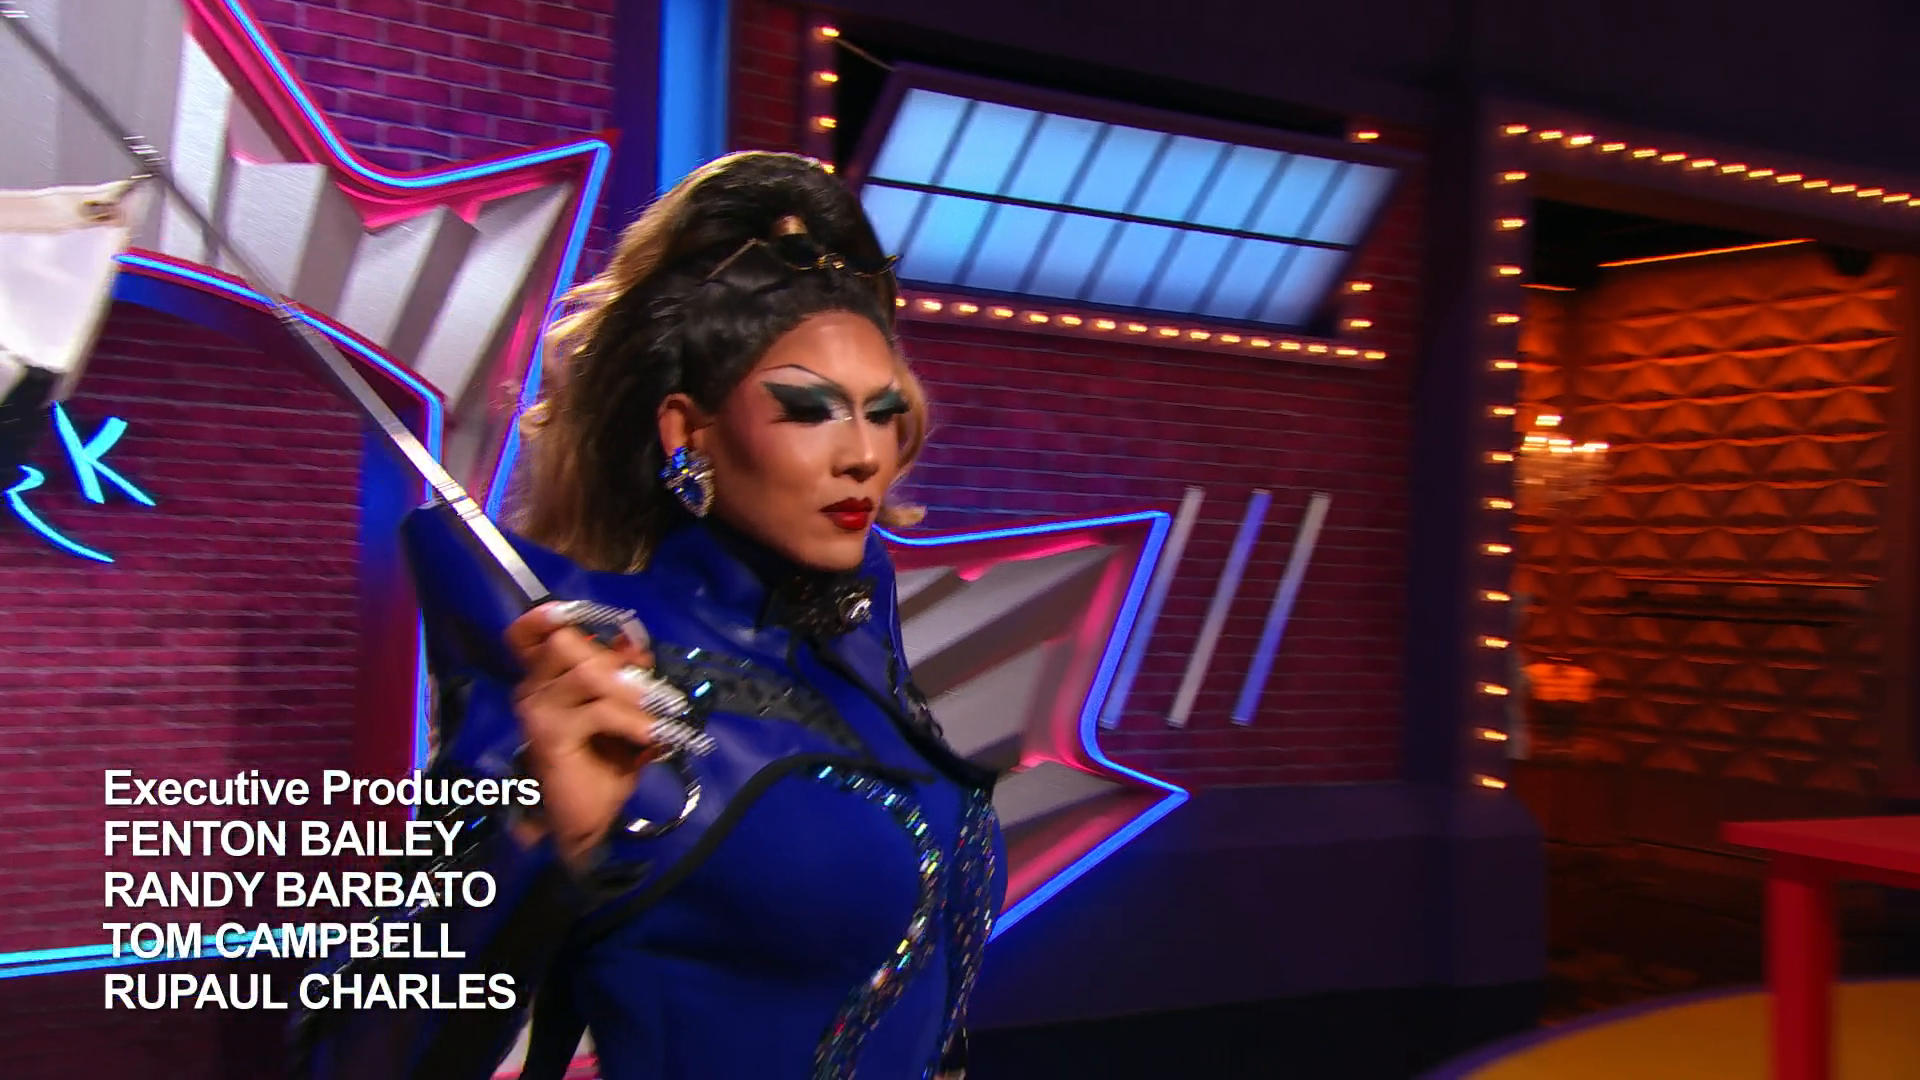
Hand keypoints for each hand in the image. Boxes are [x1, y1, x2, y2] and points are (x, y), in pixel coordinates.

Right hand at [503, 603, 663, 862]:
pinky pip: (597, 710)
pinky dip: (631, 720)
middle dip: (613, 659)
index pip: (526, 635)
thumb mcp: (622, 713)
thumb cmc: (601, 765)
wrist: (584, 821)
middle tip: (647, 686)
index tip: (574, 613)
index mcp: (544, 680)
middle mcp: (532, 689)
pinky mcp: (550, 735)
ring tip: (657, 714)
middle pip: (566, 643)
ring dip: (631, 692)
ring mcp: (537, 711)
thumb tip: (634, 641)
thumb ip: (625, 676)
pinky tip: (650, 736)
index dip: (544, 618)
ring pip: (587, 674)